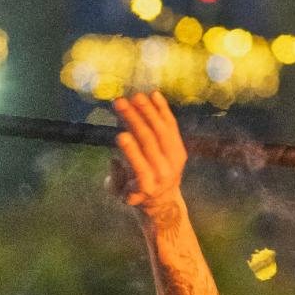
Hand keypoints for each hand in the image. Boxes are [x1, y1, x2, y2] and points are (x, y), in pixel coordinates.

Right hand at [113, 91, 186, 210]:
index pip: (140, 167)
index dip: (132, 152)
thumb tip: (114, 160)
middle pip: (150, 142)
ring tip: (135, 96)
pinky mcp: (180, 148)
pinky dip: (163, 110)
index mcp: (146, 187)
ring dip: (148, 111)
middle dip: (134, 120)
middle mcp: (164, 173)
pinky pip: (172, 126)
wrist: (162, 199)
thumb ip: (114, 179)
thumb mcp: (118, 192)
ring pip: (162, 131)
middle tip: (120, 103)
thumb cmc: (132, 193)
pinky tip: (154, 95)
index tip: (120, 136)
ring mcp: (175, 159)